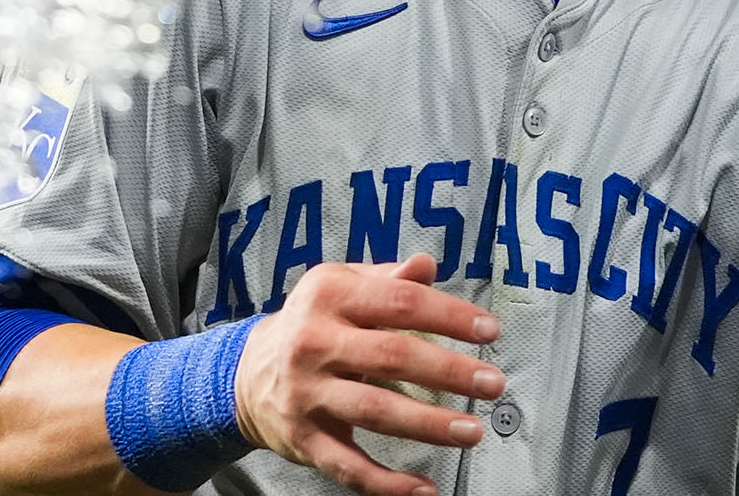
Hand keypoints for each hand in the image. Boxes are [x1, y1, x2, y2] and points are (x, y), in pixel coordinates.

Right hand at [232, 255, 505, 495]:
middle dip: (449, 372)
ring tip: (471, 431)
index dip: (449, 316)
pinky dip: (388, 484)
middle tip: (492, 383)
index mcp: (328, 296)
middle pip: (392, 356)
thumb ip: (387, 280)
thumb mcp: (340, 288)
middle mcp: (314, 342)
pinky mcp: (303, 437)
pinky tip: (424, 488)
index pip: (400, 302)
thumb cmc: (311, 325)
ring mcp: (307, 392)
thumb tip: (427, 265)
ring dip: (429, 424)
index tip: (488, 330)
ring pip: (375, 411)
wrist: (246, 373)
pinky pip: (349, 465)